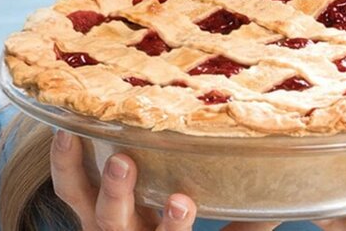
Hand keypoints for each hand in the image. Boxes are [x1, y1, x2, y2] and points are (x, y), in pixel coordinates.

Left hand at [50, 130, 282, 230]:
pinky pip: (68, 183)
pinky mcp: (83, 205)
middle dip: (117, 195)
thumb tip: (282, 205)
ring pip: (79, 201)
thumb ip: (241, 230)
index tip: (182, 199)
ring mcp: (97, 223)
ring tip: (74, 134)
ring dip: (76, 170)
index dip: (170, 225)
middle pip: (113, 224)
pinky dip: (64, 158)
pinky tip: (63, 124)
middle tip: (122, 164)